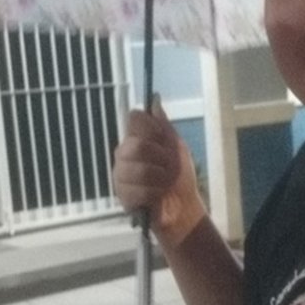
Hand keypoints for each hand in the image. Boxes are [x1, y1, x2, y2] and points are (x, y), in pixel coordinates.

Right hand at [113, 95, 206, 245]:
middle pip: (136, 144)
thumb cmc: (180, 176)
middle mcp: (124, 154)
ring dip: (159, 177)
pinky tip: (157, 196)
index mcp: (136, 138)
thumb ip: (164, 125)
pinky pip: (137, 190)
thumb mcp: (176, 146)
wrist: (183, 206)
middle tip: (168, 166)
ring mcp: (120, 175)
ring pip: (137, 168)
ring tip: (164, 183)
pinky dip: (154, 193)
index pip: (134, 118)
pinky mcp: (122, 196)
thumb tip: (154, 99)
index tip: (162, 138)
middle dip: (160, 157)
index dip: (151, 127)